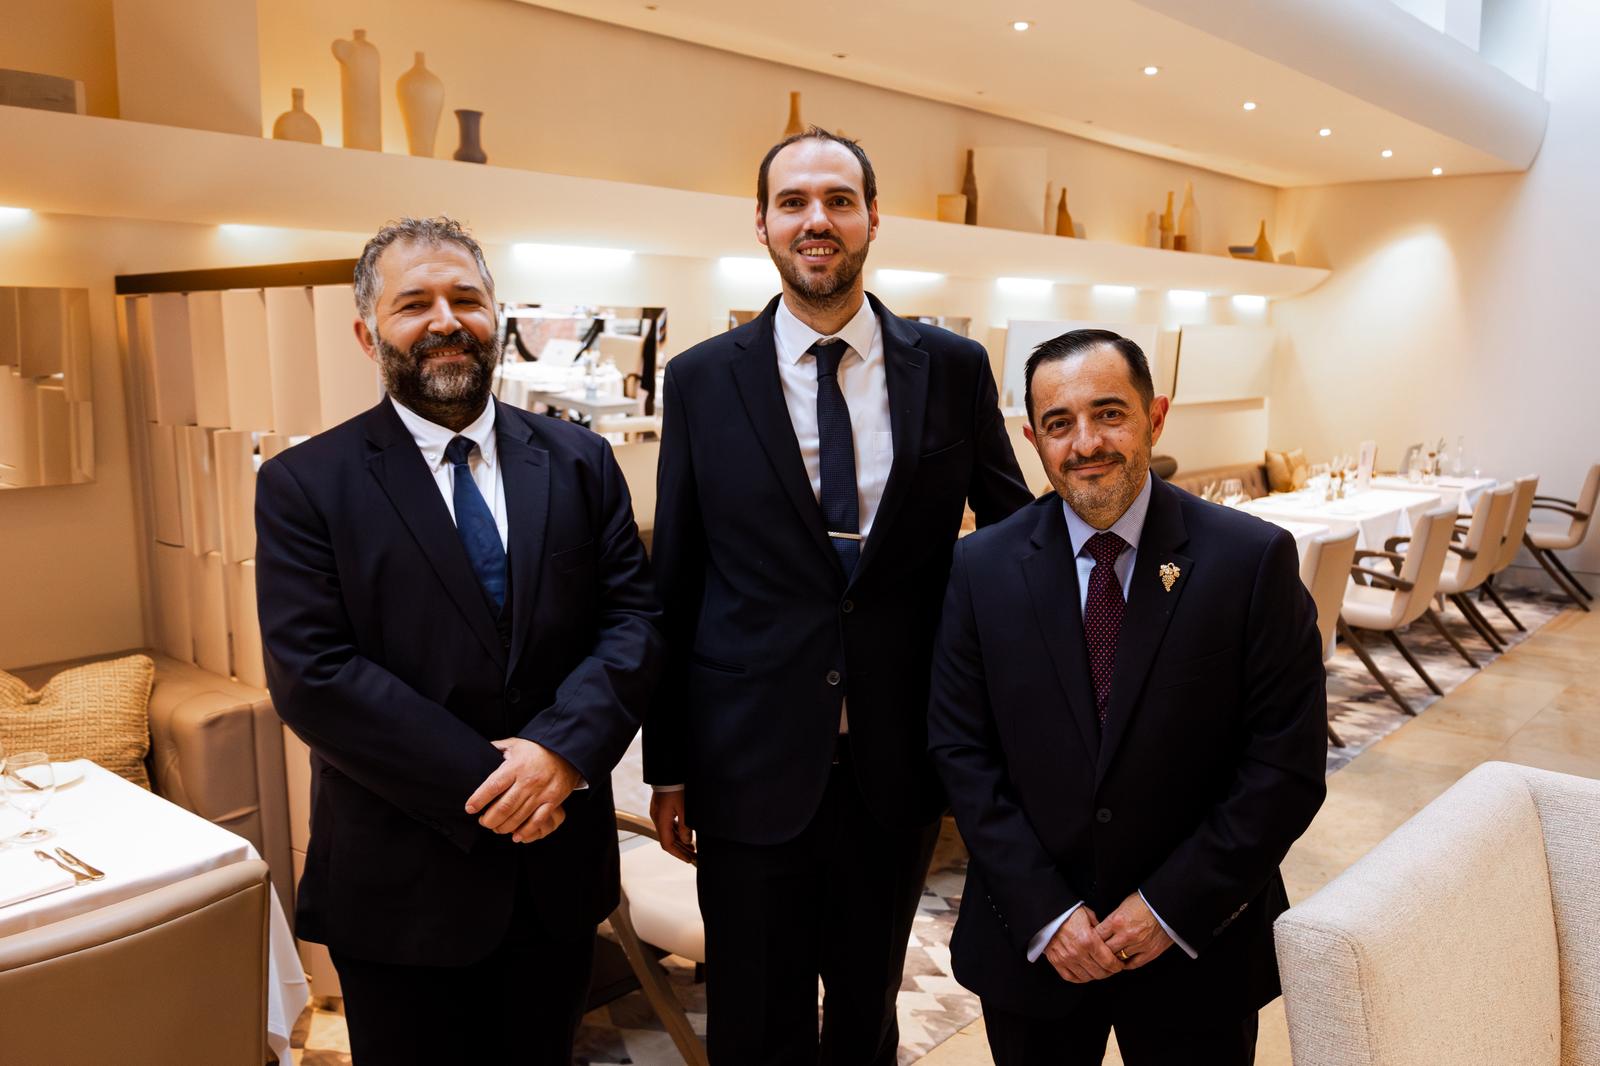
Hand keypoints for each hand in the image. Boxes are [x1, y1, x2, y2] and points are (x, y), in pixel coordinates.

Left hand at [465, 738, 579, 842]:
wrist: (566, 753)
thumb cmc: (536, 750)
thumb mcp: (515, 744)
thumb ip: (497, 748)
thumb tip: (480, 751)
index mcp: (515, 767)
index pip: (493, 786)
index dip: (479, 799)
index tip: (470, 808)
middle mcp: (527, 781)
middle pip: (504, 807)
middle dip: (489, 819)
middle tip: (483, 821)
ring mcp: (540, 793)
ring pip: (518, 817)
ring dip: (503, 827)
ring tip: (496, 828)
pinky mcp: (552, 801)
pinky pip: (537, 821)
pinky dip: (525, 831)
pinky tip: (516, 836)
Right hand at [650, 790, 695, 863]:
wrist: (669, 772)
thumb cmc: (676, 786)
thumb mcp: (685, 809)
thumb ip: (686, 827)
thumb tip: (687, 841)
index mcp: (662, 820)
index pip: (667, 844)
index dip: (678, 853)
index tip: (688, 859)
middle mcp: (658, 818)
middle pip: (667, 840)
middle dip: (680, 850)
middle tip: (692, 856)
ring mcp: (659, 813)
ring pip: (668, 833)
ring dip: (679, 841)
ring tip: (692, 848)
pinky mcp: (662, 808)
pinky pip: (669, 825)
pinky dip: (677, 832)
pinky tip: (686, 835)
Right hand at [1043, 906, 1125, 983]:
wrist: (1047, 913)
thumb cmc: (1068, 913)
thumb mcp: (1089, 915)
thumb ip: (1100, 929)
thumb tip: (1109, 939)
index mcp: (1088, 940)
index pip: (1108, 962)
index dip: (1117, 966)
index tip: (1119, 965)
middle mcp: (1078, 952)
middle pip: (1099, 972)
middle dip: (1109, 972)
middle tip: (1112, 968)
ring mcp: (1066, 959)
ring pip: (1087, 977)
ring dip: (1096, 976)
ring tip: (1099, 970)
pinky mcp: (1056, 961)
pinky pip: (1071, 977)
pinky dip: (1080, 978)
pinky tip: (1085, 973)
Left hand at [1093, 892, 1173, 969]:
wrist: (1166, 905)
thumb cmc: (1144, 902)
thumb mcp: (1123, 905)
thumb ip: (1111, 919)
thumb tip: (1100, 930)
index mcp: (1116, 921)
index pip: (1096, 936)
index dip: (1092, 940)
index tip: (1090, 942)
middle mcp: (1126, 934)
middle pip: (1105, 950)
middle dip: (1100, 951)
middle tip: (1097, 953)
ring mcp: (1138, 945)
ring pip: (1118, 959)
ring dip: (1113, 959)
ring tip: (1109, 958)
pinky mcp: (1150, 952)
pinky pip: (1133, 964)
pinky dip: (1127, 964)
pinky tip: (1122, 962)